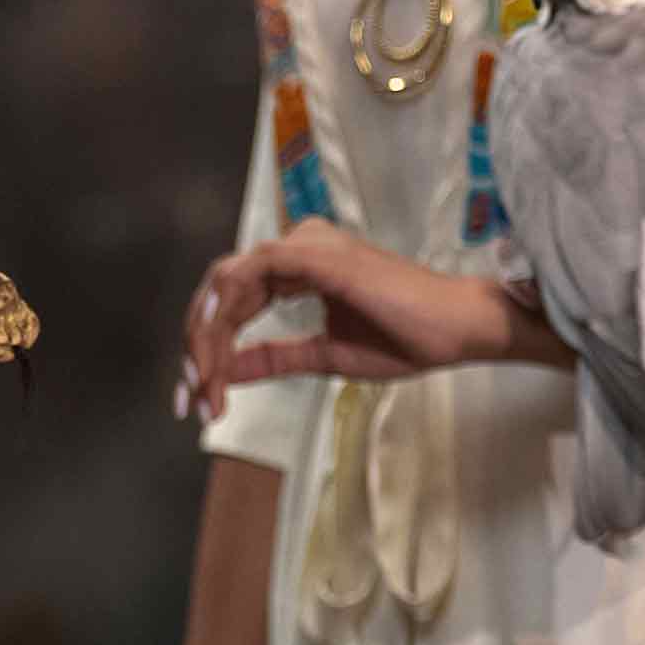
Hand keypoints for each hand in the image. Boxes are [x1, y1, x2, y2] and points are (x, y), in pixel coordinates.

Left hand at [176, 231, 549, 417]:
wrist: (456, 331)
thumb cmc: (405, 339)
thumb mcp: (323, 357)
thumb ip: (272, 358)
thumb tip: (224, 372)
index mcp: (302, 265)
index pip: (236, 296)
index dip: (208, 343)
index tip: (198, 395)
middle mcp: (298, 246)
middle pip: (221, 289)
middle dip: (196, 344)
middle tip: (188, 398)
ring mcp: (306, 246)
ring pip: (226, 283)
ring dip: (205, 338)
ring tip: (203, 388)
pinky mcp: (315, 255)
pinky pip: (248, 276)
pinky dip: (224, 318)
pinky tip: (215, 357)